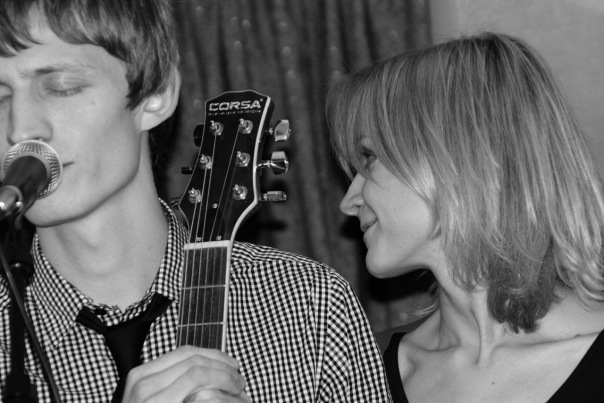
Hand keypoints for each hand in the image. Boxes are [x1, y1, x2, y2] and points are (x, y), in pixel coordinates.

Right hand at [121, 345, 249, 401]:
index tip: (230, 364)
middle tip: (239, 378)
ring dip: (224, 375)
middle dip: (222, 365)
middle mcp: (142, 383)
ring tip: (238, 387)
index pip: (184, 353)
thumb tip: (212, 367)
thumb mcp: (161, 401)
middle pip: (193, 359)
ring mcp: (150, 396)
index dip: (213, 355)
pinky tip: (231, 395)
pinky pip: (198, 384)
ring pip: (197, 370)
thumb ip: (177, 385)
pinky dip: (220, 385)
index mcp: (141, 376)